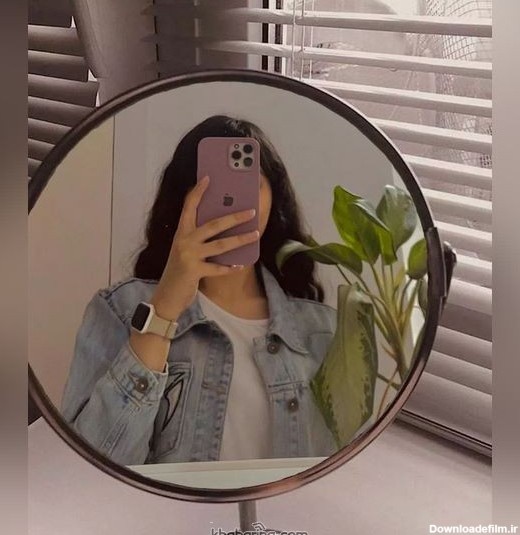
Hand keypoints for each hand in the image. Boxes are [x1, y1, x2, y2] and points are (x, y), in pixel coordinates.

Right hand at [150, 175, 258, 319]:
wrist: (167, 295)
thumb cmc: (180, 270)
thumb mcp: (185, 249)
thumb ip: (198, 237)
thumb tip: (223, 224)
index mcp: (181, 232)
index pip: (188, 206)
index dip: (198, 191)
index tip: (209, 178)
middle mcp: (184, 240)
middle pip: (213, 224)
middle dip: (234, 217)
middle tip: (252, 211)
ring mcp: (188, 256)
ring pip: (220, 244)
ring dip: (240, 239)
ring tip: (255, 234)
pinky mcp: (194, 271)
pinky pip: (217, 268)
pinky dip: (230, 266)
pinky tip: (240, 264)